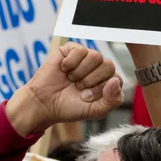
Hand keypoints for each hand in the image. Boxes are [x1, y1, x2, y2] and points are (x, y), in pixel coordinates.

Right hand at [6, 42, 123, 135]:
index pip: (117, 79)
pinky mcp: (71, 50)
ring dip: (81, 72)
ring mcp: (86, 58)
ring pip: (96, 56)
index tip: (86, 97)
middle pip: (108, 65)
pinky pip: (80, 50)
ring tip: (71, 79)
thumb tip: (116, 80)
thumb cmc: (69, 107)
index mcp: (107, 82)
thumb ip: (113, 100)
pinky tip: (64, 70)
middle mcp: (99, 68)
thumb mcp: (96, 111)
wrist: (44, 104)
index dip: (101, 89)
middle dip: (91, 81)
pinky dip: (70, 63)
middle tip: (78, 88)